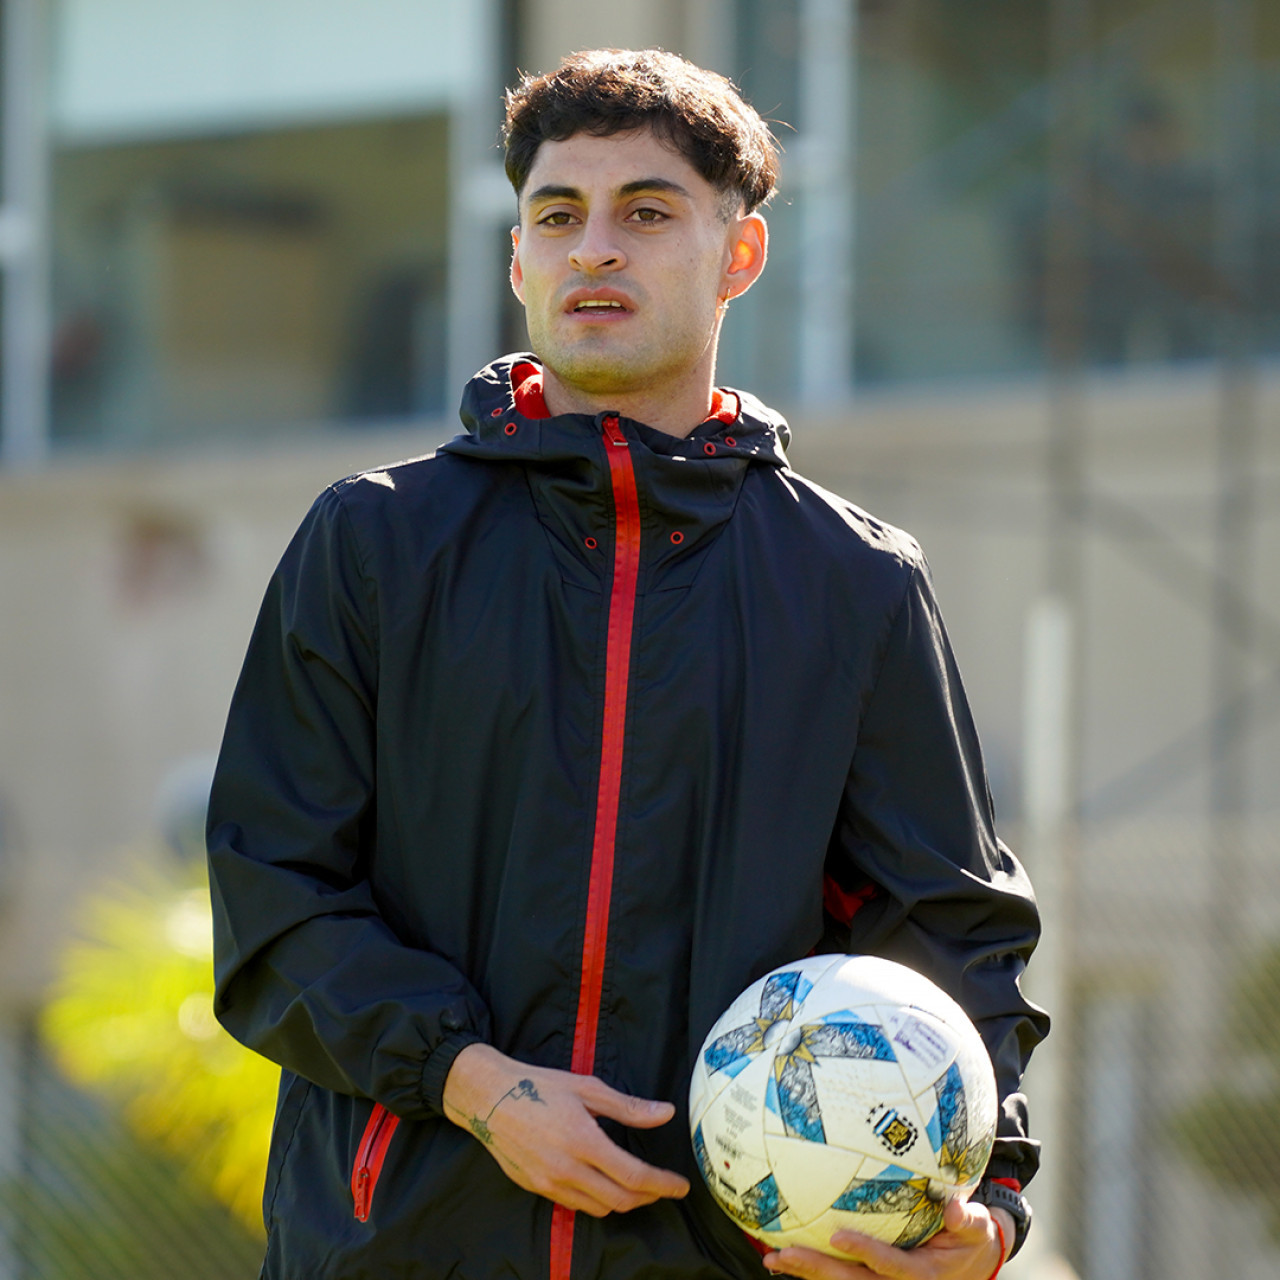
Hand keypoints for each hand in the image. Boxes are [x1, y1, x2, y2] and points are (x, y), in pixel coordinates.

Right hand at [441, 1043, 690, 1216]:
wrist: (488, 1098)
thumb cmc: (540, 1087)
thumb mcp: (587, 1089)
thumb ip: (628, 1107)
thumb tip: (666, 1113)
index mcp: (583, 1141)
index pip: (633, 1175)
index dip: (662, 1184)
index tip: (680, 1186)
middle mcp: (567, 1169)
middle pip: (620, 1200)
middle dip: (648, 1197)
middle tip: (663, 1188)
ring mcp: (550, 1183)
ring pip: (598, 1208)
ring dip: (623, 1201)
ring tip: (637, 1186)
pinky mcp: (536, 1188)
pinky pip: (575, 1204)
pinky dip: (596, 1200)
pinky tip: (602, 1183)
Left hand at [762, 1195, 1009, 1279]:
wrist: (971, 1263)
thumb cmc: (971, 1237)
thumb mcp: (977, 1229)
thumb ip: (967, 1220)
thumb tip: (953, 1209)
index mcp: (923, 1273)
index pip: (890, 1265)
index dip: (865, 1253)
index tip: (838, 1235)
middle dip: (818, 1269)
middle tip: (785, 1253)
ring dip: (807, 1272)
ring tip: (773, 1258)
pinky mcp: (872, 1279)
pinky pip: (840, 1277)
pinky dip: (812, 1269)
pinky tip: (784, 1258)